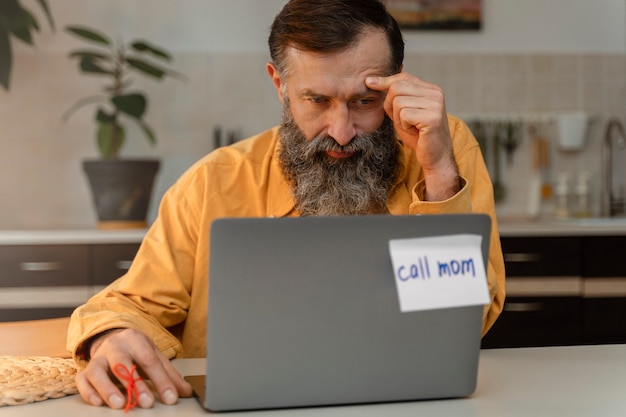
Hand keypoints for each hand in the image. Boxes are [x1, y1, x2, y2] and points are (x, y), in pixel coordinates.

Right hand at [75, 328, 192, 408]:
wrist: (112, 337)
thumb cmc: (136, 350)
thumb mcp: (155, 355)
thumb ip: (169, 374)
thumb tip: (185, 392)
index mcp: (135, 339)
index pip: (149, 359)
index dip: (161, 379)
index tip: (171, 397)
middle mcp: (115, 346)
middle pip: (122, 363)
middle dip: (135, 384)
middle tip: (146, 403)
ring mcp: (98, 357)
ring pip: (97, 371)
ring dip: (108, 389)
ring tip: (120, 405)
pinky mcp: (86, 369)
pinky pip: (82, 379)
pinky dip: (88, 391)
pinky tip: (98, 402)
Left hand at [366, 73, 459, 199]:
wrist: (435, 157)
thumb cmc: (418, 136)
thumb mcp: (404, 113)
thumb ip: (394, 97)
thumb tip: (371, 81)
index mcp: (431, 89)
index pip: (403, 78)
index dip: (385, 81)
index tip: (369, 82)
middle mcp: (435, 93)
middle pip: (397, 87)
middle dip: (391, 105)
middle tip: (402, 120)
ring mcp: (435, 104)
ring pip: (398, 102)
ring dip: (398, 118)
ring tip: (411, 127)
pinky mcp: (432, 117)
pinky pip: (404, 114)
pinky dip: (404, 125)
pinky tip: (415, 131)